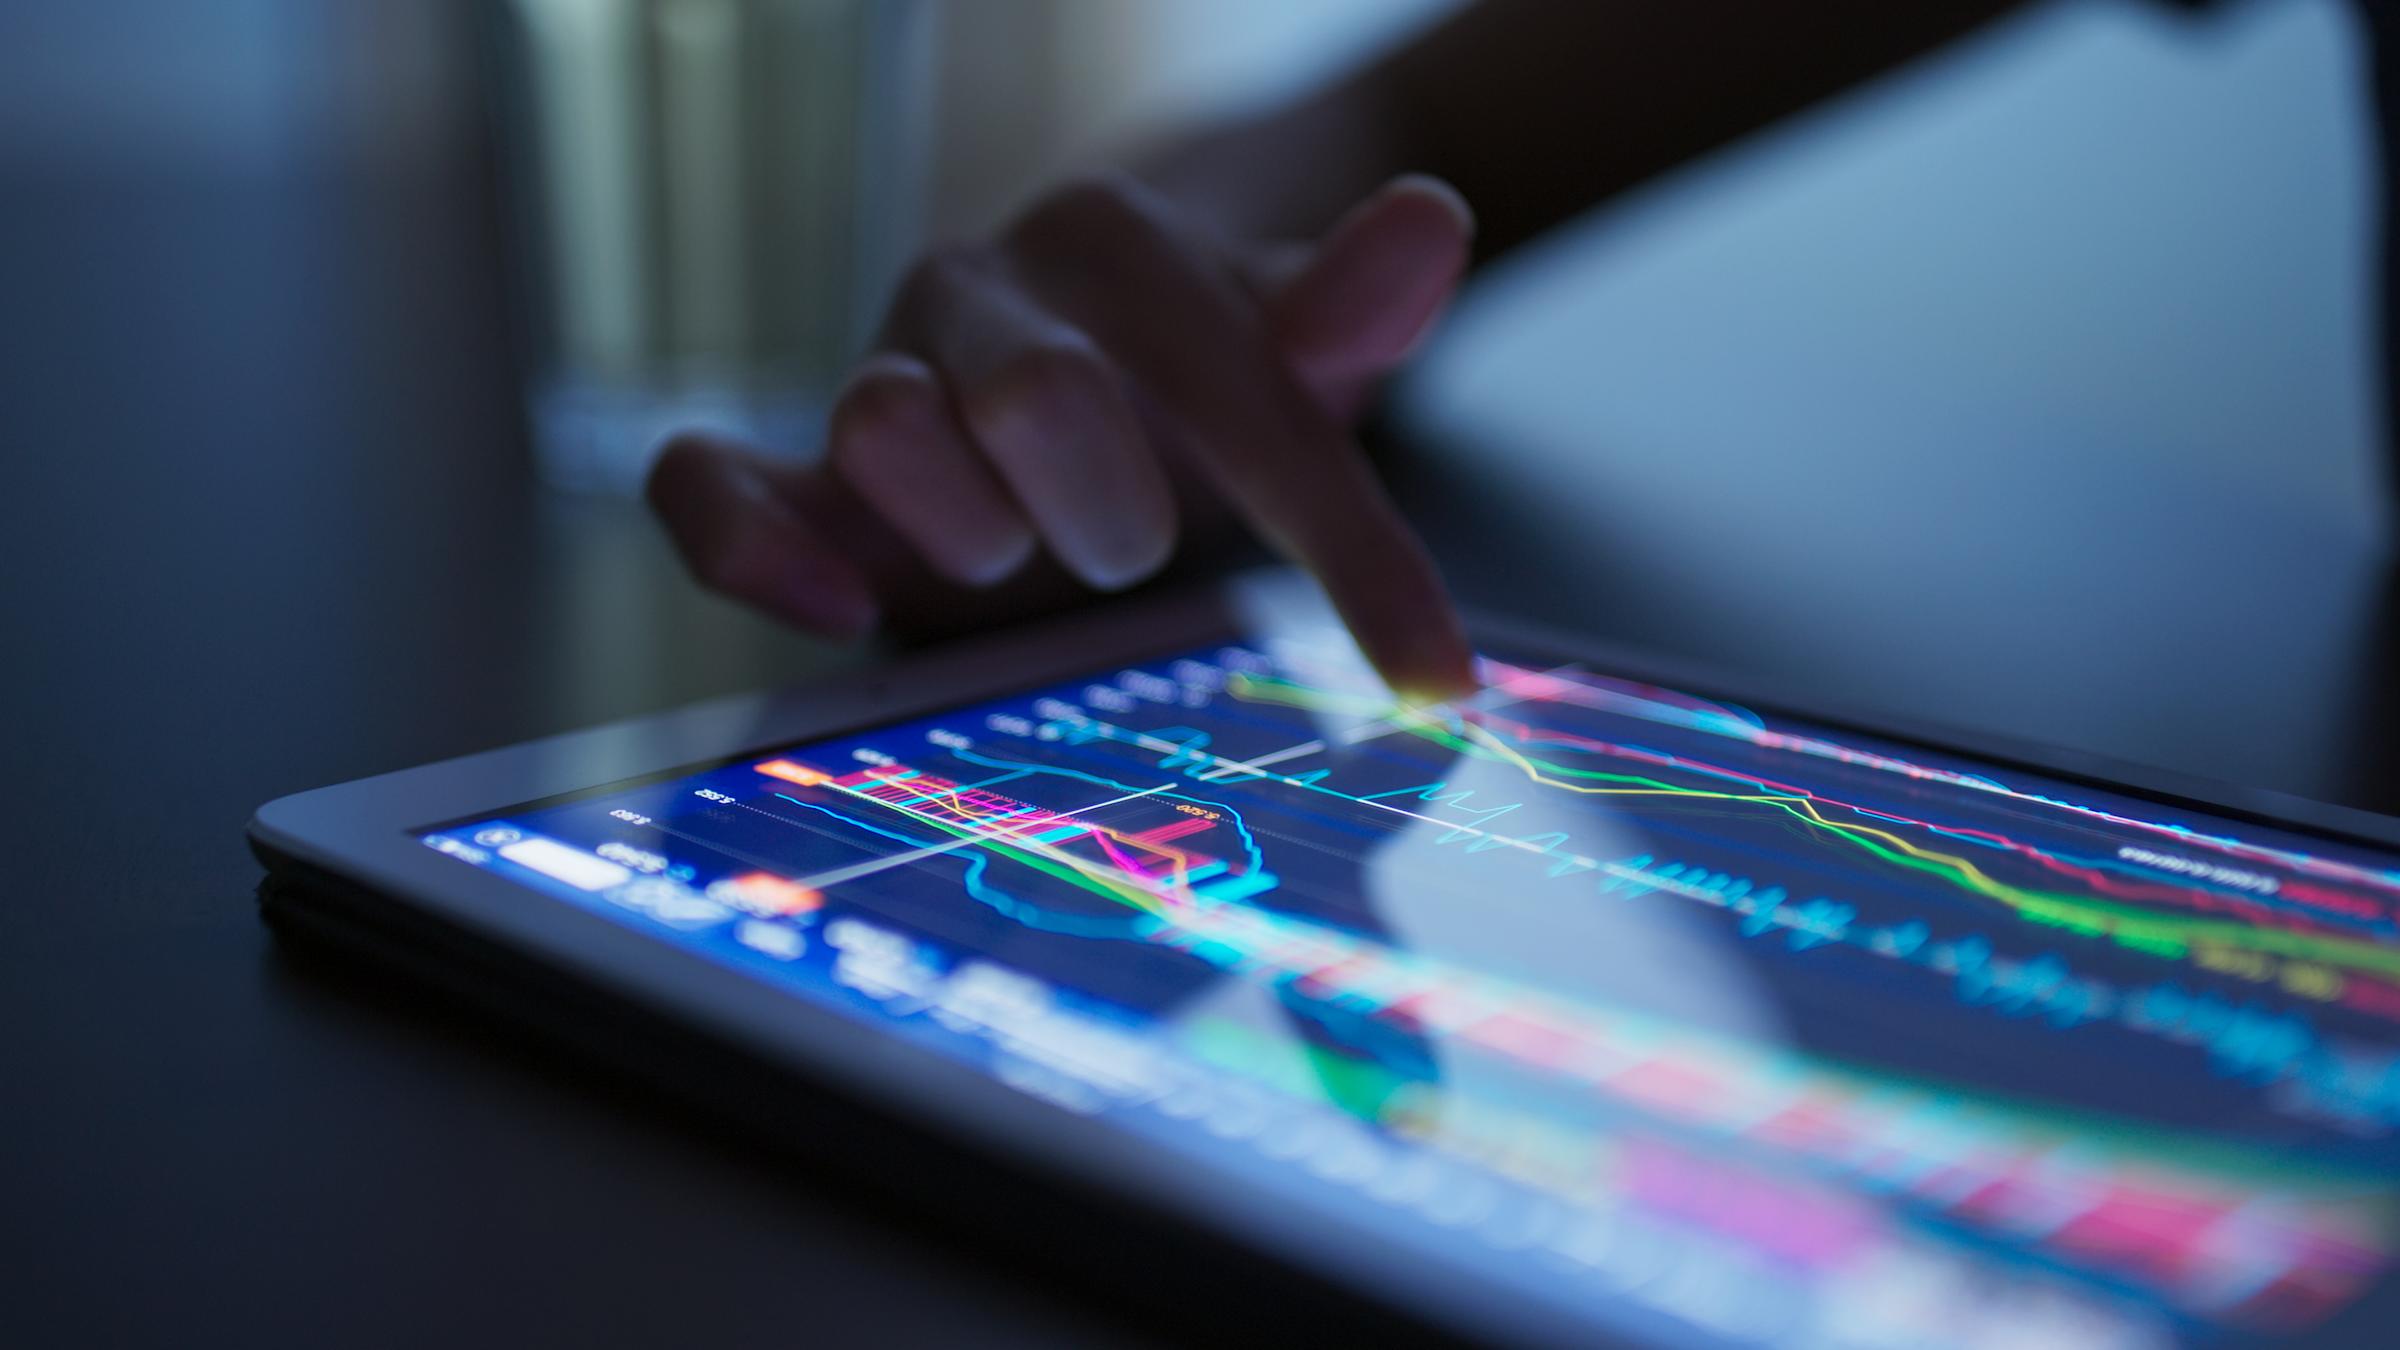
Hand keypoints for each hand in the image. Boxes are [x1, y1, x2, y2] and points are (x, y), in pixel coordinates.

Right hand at [647, 170, 1478, 700]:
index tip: (1431, 674)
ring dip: (973, 532)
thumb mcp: (1293, 363)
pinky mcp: (793, 476)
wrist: (1074, 379)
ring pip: (882, 425)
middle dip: (1112, 510)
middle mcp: (980, 295)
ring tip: (1015, 559)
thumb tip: (1432, 221)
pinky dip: (749, 543)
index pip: (1245, 395)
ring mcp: (878, 378)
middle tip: (1136, 546)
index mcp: (1115, 248)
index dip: (1350, 551)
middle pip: (1035, 393)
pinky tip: (835, 605)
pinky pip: (707, 484)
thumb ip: (1350, 311)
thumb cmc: (1192, 385)